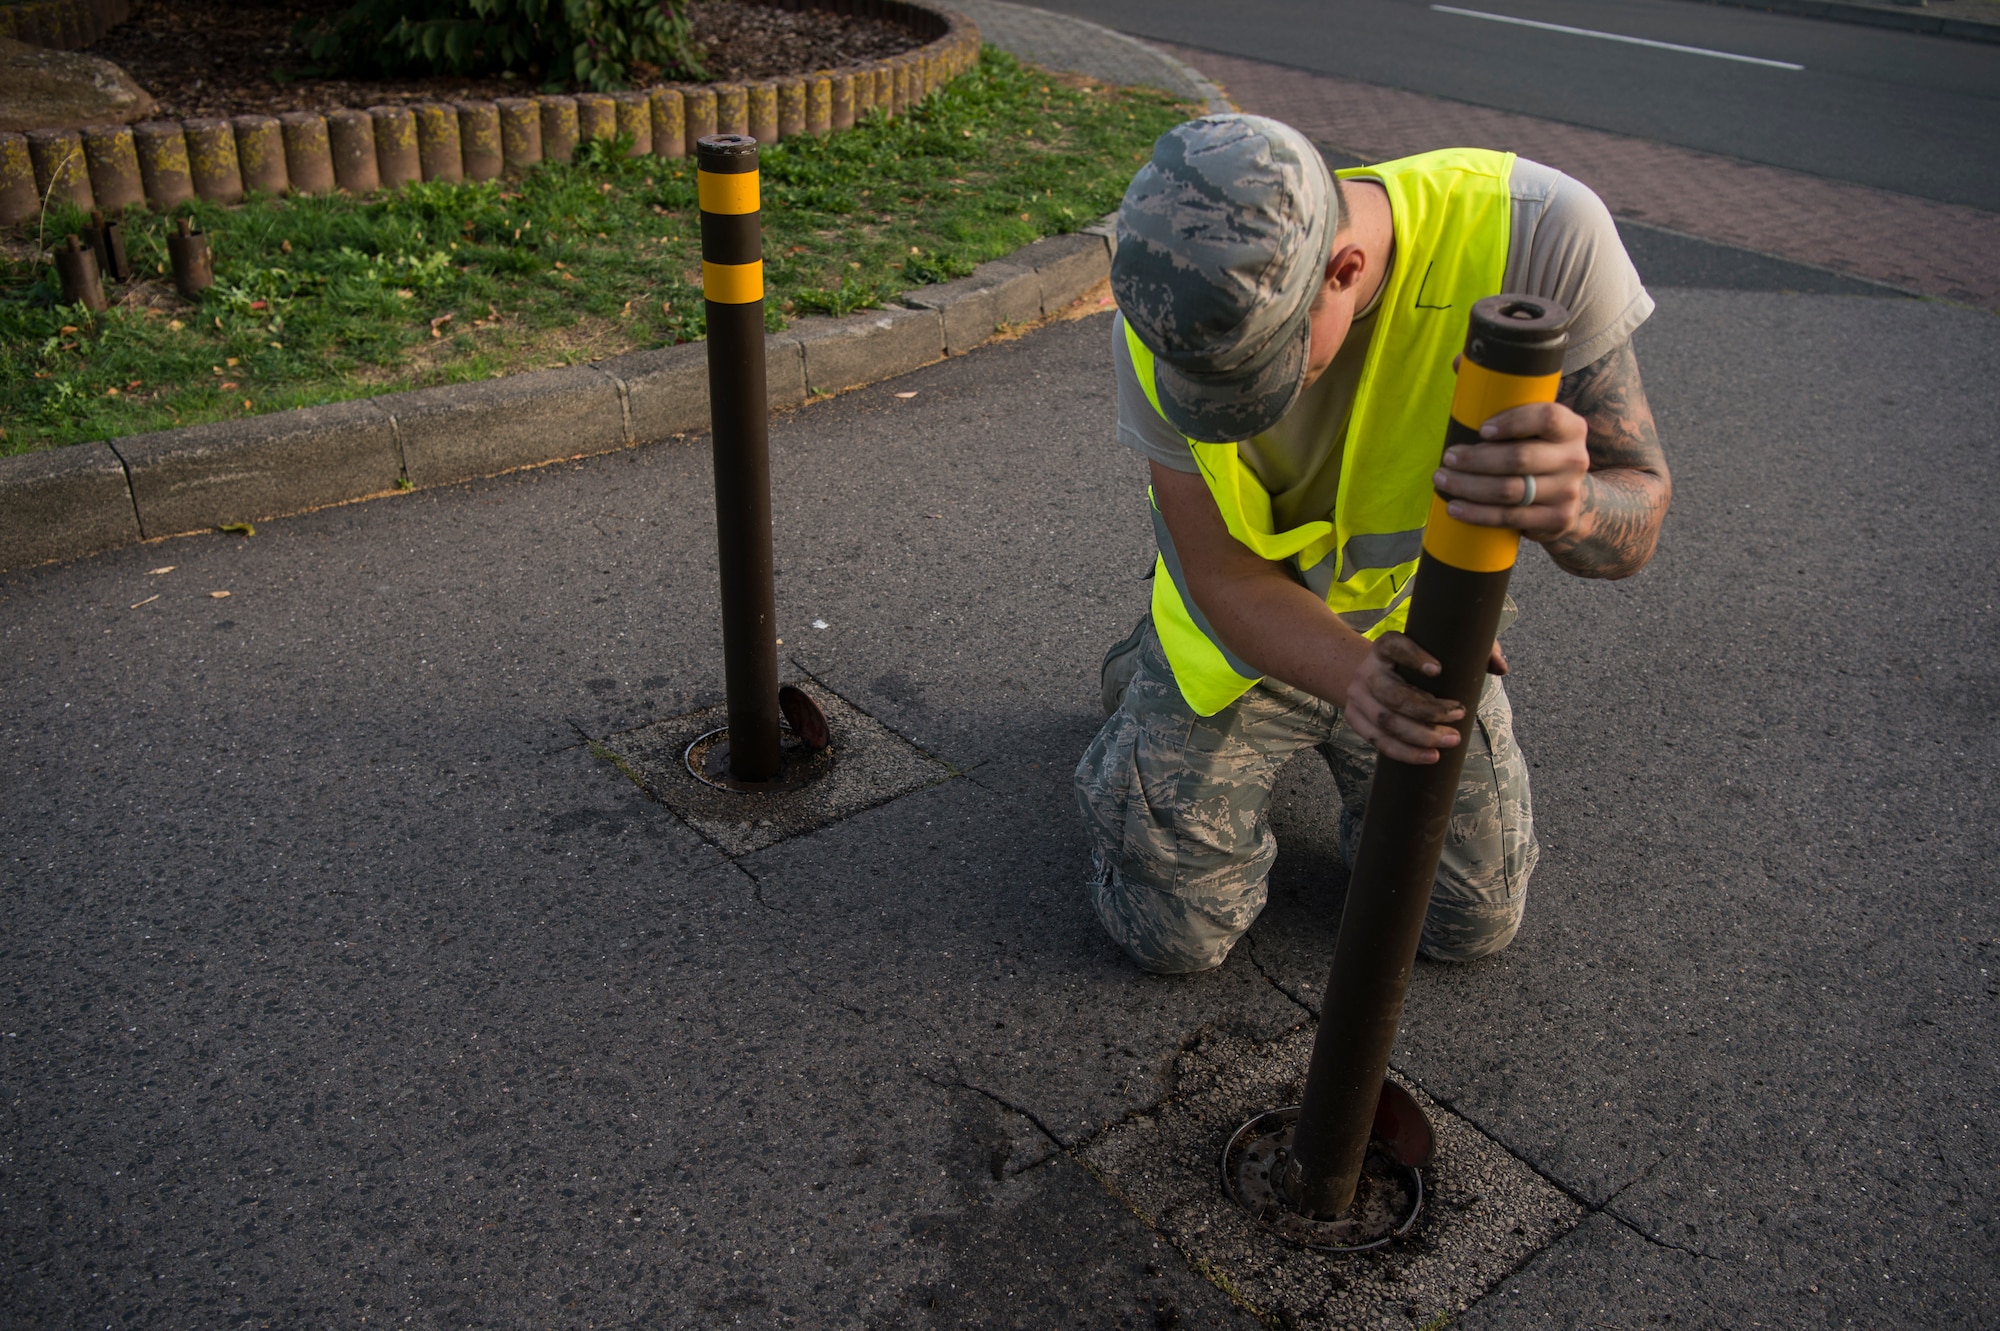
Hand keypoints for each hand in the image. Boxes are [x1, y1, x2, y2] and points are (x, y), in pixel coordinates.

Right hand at [1344, 632, 1466, 764]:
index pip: (1396, 646)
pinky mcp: (1356, 719)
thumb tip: (1500, 667)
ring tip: (1452, 740)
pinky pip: (1378, 741)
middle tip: (1460, 714)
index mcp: (1386, 646)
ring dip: (1420, 735)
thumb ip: (1476, 650)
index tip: (1438, 671)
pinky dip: (1404, 752)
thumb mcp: (1443, 650)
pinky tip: (1429, 756)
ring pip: (1386, 721)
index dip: (1414, 657)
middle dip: (1428, 710)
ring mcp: (1358, 696)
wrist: (1375, 676)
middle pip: (1392, 693)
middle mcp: (1367, 670)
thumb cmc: (1418, 663)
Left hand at [1433, 400, 1589, 543]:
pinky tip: (1455, 507)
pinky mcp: (1557, 520)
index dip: (1513, 422)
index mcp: (1571, 426)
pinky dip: (1478, 514)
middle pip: (1520, 458)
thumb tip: (1459, 361)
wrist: (1568, 496)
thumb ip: (1500, 392)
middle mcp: (1575, 458)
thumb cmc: (1536, 450)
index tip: (1481, 429)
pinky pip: (1511, 519)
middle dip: (1476, 460)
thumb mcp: (1530, 423)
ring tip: (1442, 480)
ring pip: (1511, 491)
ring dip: (1470, 487)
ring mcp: (1568, 492)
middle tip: (1448, 458)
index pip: (1547, 417)